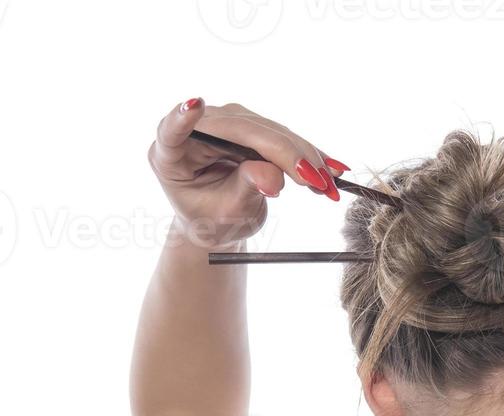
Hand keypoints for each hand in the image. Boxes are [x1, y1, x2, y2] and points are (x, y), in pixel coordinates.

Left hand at [147, 98, 349, 246]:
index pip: (173, 130)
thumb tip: (274, 177)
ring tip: (329, 184)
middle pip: (243, 130)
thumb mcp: (225, 213)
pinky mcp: (250, 127)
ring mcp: (227, 124)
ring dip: (305, 157)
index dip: (183, 117)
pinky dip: (307, 155)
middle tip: (316, 180)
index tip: (193, 105)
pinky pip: (282, 137)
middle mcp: (199, 129)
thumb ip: (245, 190)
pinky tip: (331, 166)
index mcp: (172, 153)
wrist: (217, 222)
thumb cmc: (210, 221)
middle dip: (285, 154)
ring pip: (271, 131)